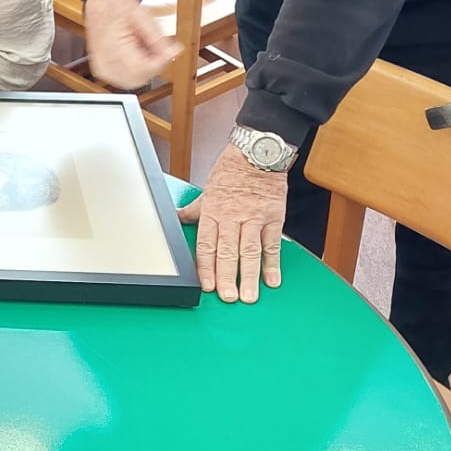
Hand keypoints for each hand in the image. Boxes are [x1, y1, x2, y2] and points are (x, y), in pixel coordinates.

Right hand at [83, 0, 180, 88]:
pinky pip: (126, 79)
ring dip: (146, 69)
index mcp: (112, 48)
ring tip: (146, 49)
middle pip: (139, 79)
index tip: (173, 51)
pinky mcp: (103, 70)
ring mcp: (103, 69)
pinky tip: (138, 55)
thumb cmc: (115, 6)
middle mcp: (105, 63)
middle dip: (154, 66)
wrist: (99, 3)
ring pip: (134, 82)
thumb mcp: (141, 16)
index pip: (143, 68)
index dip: (162, 62)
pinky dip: (137, 70)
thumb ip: (157, 38)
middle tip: (161, 49)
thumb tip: (173, 52)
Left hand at [177, 142, 286, 303]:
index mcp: (213, 212)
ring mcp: (254, 218)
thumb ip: (194, 210)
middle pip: (228, 252)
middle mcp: (232, 217)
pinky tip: (272, 280)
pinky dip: (273, 263)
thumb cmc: (231, 171)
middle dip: (227, 277)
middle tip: (228, 298)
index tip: (207, 286)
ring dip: (249, 276)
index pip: (207, 245)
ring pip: (250, 251)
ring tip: (249, 296)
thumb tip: (177, 219)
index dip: (206, 267)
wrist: (257, 153)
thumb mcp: (207, 190)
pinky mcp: (274, 217)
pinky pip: (273, 244)